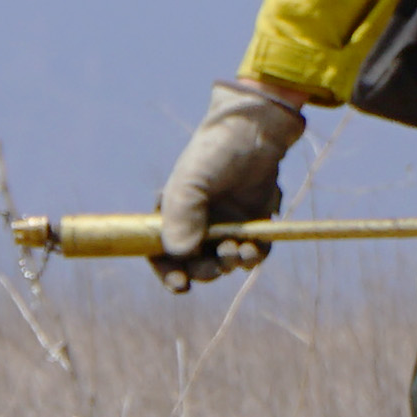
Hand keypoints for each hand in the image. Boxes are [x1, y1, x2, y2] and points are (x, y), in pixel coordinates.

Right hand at [153, 80, 309, 287]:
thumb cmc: (214, 153)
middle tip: (216, 266)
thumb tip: (180, 255)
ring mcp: (226, 226)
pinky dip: (252, 257)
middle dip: (204, 271)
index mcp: (173, 214)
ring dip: (229, 264)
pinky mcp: (252, 225)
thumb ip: (181, 218)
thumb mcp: (189, 183)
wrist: (255, 132)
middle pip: (194, 264)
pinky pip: (251, 254)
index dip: (168, 272)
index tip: (181, 285)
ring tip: (237, 250)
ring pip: (224, 262)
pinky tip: (253, 248)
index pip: (161, 252)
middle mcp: (197, 224)